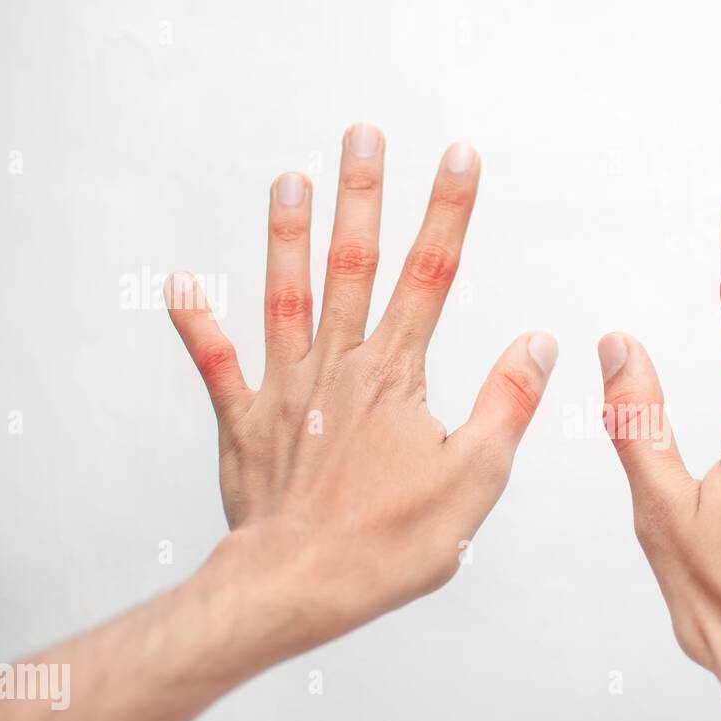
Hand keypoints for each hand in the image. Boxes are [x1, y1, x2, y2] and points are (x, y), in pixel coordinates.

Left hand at [167, 124, 556, 645]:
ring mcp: (286, 391)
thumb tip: (539, 342)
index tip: (458, 159)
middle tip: (363, 134)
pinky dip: (198, 326)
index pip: (431, 276)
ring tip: (289, 179)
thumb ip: (507, 403)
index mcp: (396, 376)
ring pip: (287, 295)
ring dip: (288, 235)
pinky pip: (218, 366)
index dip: (448, 212)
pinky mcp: (246, 425)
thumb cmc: (389, 543)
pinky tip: (181, 286)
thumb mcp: (476, 478)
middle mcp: (339, 367)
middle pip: (354, 264)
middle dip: (363, 194)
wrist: (300, 586)